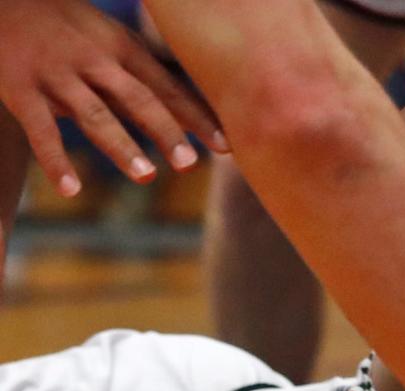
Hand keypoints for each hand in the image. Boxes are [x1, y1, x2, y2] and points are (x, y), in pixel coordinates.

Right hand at [0, 0, 226, 196]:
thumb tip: (190, 125)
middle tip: (189, 163)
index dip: (196, 117)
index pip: (166, 87)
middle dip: (164, 130)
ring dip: (121, 145)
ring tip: (146, 176)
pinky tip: (71, 190)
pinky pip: (40, 129)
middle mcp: (92, 58)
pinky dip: (55, 161)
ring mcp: (55, 73)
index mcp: (120, 47)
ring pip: (93, 113)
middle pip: (136, 98)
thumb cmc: (64, 28)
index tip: (226, 147)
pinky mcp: (19, 88)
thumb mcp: (106, 44)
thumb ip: (140, 84)